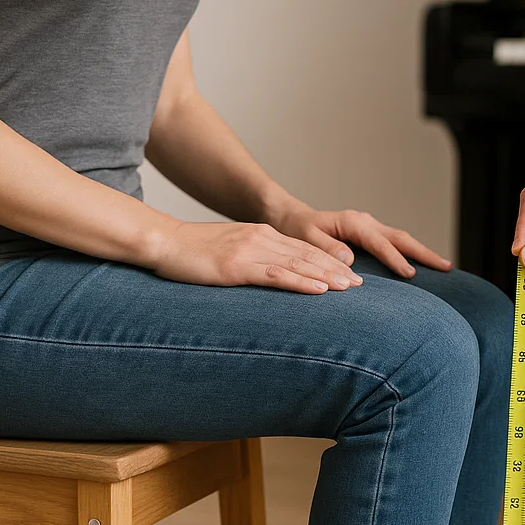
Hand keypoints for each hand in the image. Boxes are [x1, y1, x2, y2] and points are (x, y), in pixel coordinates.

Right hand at [149, 220, 364, 293]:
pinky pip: (277, 275)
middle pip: (307, 255)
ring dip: (327, 277)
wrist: (163, 242)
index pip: (301, 249)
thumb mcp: (225, 252)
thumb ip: (248, 260)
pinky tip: (319, 290)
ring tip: (350, 288)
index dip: (328, 262)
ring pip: (298, 264)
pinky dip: (302, 282)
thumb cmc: (189, 253)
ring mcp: (250, 251)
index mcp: (259, 235)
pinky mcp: (238, 266)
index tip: (348, 276)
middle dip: (336, 270)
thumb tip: (265, 276)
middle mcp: (260, 238)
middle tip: (361, 285)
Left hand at [270, 202, 452, 278]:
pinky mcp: (369, 236)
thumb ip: (326, 248)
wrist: (291, 219)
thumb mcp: (305, 239)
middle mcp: (365, 223)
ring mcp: (369, 228)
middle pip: (400, 237)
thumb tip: (348, 261)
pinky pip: (394, 244)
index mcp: (352, 223)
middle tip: (446, 267)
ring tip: (445, 267)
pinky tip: (422, 266)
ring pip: (401, 239)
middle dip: (424, 252)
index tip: (410, 274)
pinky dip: (410, 253)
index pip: (380, 243)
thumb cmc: (296, 230)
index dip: (395, 258)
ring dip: (422, 252)